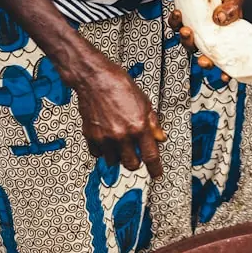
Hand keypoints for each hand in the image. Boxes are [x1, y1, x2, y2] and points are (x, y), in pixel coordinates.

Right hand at [74, 52, 166, 176]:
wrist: (95, 79)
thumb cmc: (119, 86)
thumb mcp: (144, 102)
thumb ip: (152, 123)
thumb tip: (160, 138)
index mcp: (138, 126)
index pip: (150, 156)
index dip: (155, 169)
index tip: (157, 174)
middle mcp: (122, 135)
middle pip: (132, 164)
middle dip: (136, 162)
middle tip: (136, 153)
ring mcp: (105, 137)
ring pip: (114, 161)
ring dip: (119, 156)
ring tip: (120, 141)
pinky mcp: (91, 136)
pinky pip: (98, 154)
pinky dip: (104, 150)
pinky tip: (107, 138)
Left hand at [168, 0, 243, 73]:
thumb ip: (232, 9)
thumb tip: (220, 19)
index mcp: (224, 34)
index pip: (224, 57)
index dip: (224, 70)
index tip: (226, 77)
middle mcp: (208, 34)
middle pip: (203, 54)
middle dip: (202, 60)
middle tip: (203, 58)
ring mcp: (194, 26)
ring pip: (187, 42)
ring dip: (186, 40)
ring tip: (187, 31)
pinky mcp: (183, 15)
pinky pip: (175, 23)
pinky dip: (175, 21)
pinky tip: (178, 14)